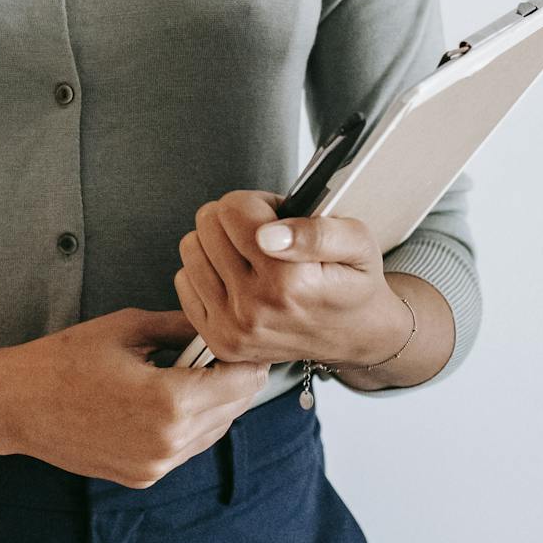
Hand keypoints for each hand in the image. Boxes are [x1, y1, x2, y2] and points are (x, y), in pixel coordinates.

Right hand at [1, 307, 270, 487]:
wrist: (18, 404)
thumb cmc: (67, 360)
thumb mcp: (129, 329)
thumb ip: (180, 327)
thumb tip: (216, 322)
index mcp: (170, 401)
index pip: (241, 382)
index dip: (249, 358)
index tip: (246, 339)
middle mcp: (170, 441)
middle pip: (234, 410)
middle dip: (235, 379)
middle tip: (225, 350)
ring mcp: (156, 465)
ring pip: (213, 432)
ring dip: (216, 403)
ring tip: (197, 371)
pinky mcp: (142, 476)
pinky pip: (186, 448)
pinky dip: (190, 423)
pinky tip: (170, 396)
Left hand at [173, 189, 411, 369]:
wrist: (353, 334)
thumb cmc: (353, 283)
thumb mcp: (357, 242)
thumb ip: (317, 231)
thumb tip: (269, 233)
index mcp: (289, 281)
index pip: (233, 208)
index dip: (258, 203)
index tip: (277, 217)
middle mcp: (256, 308)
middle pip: (208, 224)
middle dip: (237, 220)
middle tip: (267, 236)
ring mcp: (234, 328)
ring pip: (191, 248)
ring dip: (218, 244)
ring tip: (252, 256)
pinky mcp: (219, 339)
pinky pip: (184, 280)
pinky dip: (207, 271)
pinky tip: (237, 278)